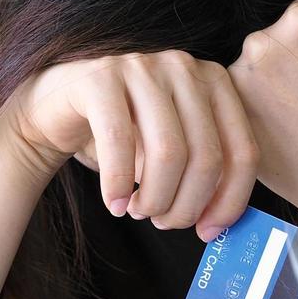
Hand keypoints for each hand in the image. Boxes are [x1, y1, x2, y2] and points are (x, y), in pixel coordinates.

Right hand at [2, 50, 259, 240]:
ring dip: (155, 198)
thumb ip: (204, 175)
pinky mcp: (100, 77)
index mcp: (215, 82)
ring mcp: (142, 66)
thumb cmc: (122, 136)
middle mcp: (184, 66)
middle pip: (206, 156)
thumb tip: (220, 224)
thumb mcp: (173, 152)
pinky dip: (119, 185)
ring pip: (168, 152)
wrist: (54, 109)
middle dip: (186, 205)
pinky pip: (120, 143)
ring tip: (139, 212)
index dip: (230, 200)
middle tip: (165, 223)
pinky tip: (115, 204)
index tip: (208, 232)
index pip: (243, 150)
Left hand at [227, 0, 297, 279]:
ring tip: (295, 113)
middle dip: (288, 59)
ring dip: (265, 79)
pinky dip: (249, 101)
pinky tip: (275, 123)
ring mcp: (242, 73)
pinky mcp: (227, 104)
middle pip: (269, 30)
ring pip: (249, 59)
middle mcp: (267, 38)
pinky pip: (231, 88)